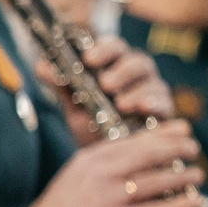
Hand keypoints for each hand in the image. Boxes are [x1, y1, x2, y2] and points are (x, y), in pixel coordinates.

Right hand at [26, 125, 204, 206]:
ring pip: (158, 182)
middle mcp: (101, 174)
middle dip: (178, 149)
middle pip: (150, 154)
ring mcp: (109, 198)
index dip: (164, 133)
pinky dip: (179, 206)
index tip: (183, 129)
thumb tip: (140, 157)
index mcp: (91, 160)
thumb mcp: (76, 177)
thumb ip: (104, 166)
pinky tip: (193, 203)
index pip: (134, 140)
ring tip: (198, 175)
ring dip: (183, 177)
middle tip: (195, 149)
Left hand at [35, 39, 171, 142]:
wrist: (109, 159)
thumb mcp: (75, 107)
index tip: (89, 59)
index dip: (105, 49)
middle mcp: (138, 77)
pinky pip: (165, 103)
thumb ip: (62, 87)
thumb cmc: (94, 127)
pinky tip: (142, 109)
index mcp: (116, 67)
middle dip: (123, 71)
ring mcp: (154, 93)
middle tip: (106, 84)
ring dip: (137, 90)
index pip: (115, 48)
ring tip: (121, 103)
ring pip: (153, 82)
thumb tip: (42, 66)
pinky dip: (154, 103)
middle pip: (139, 61)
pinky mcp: (165, 112)